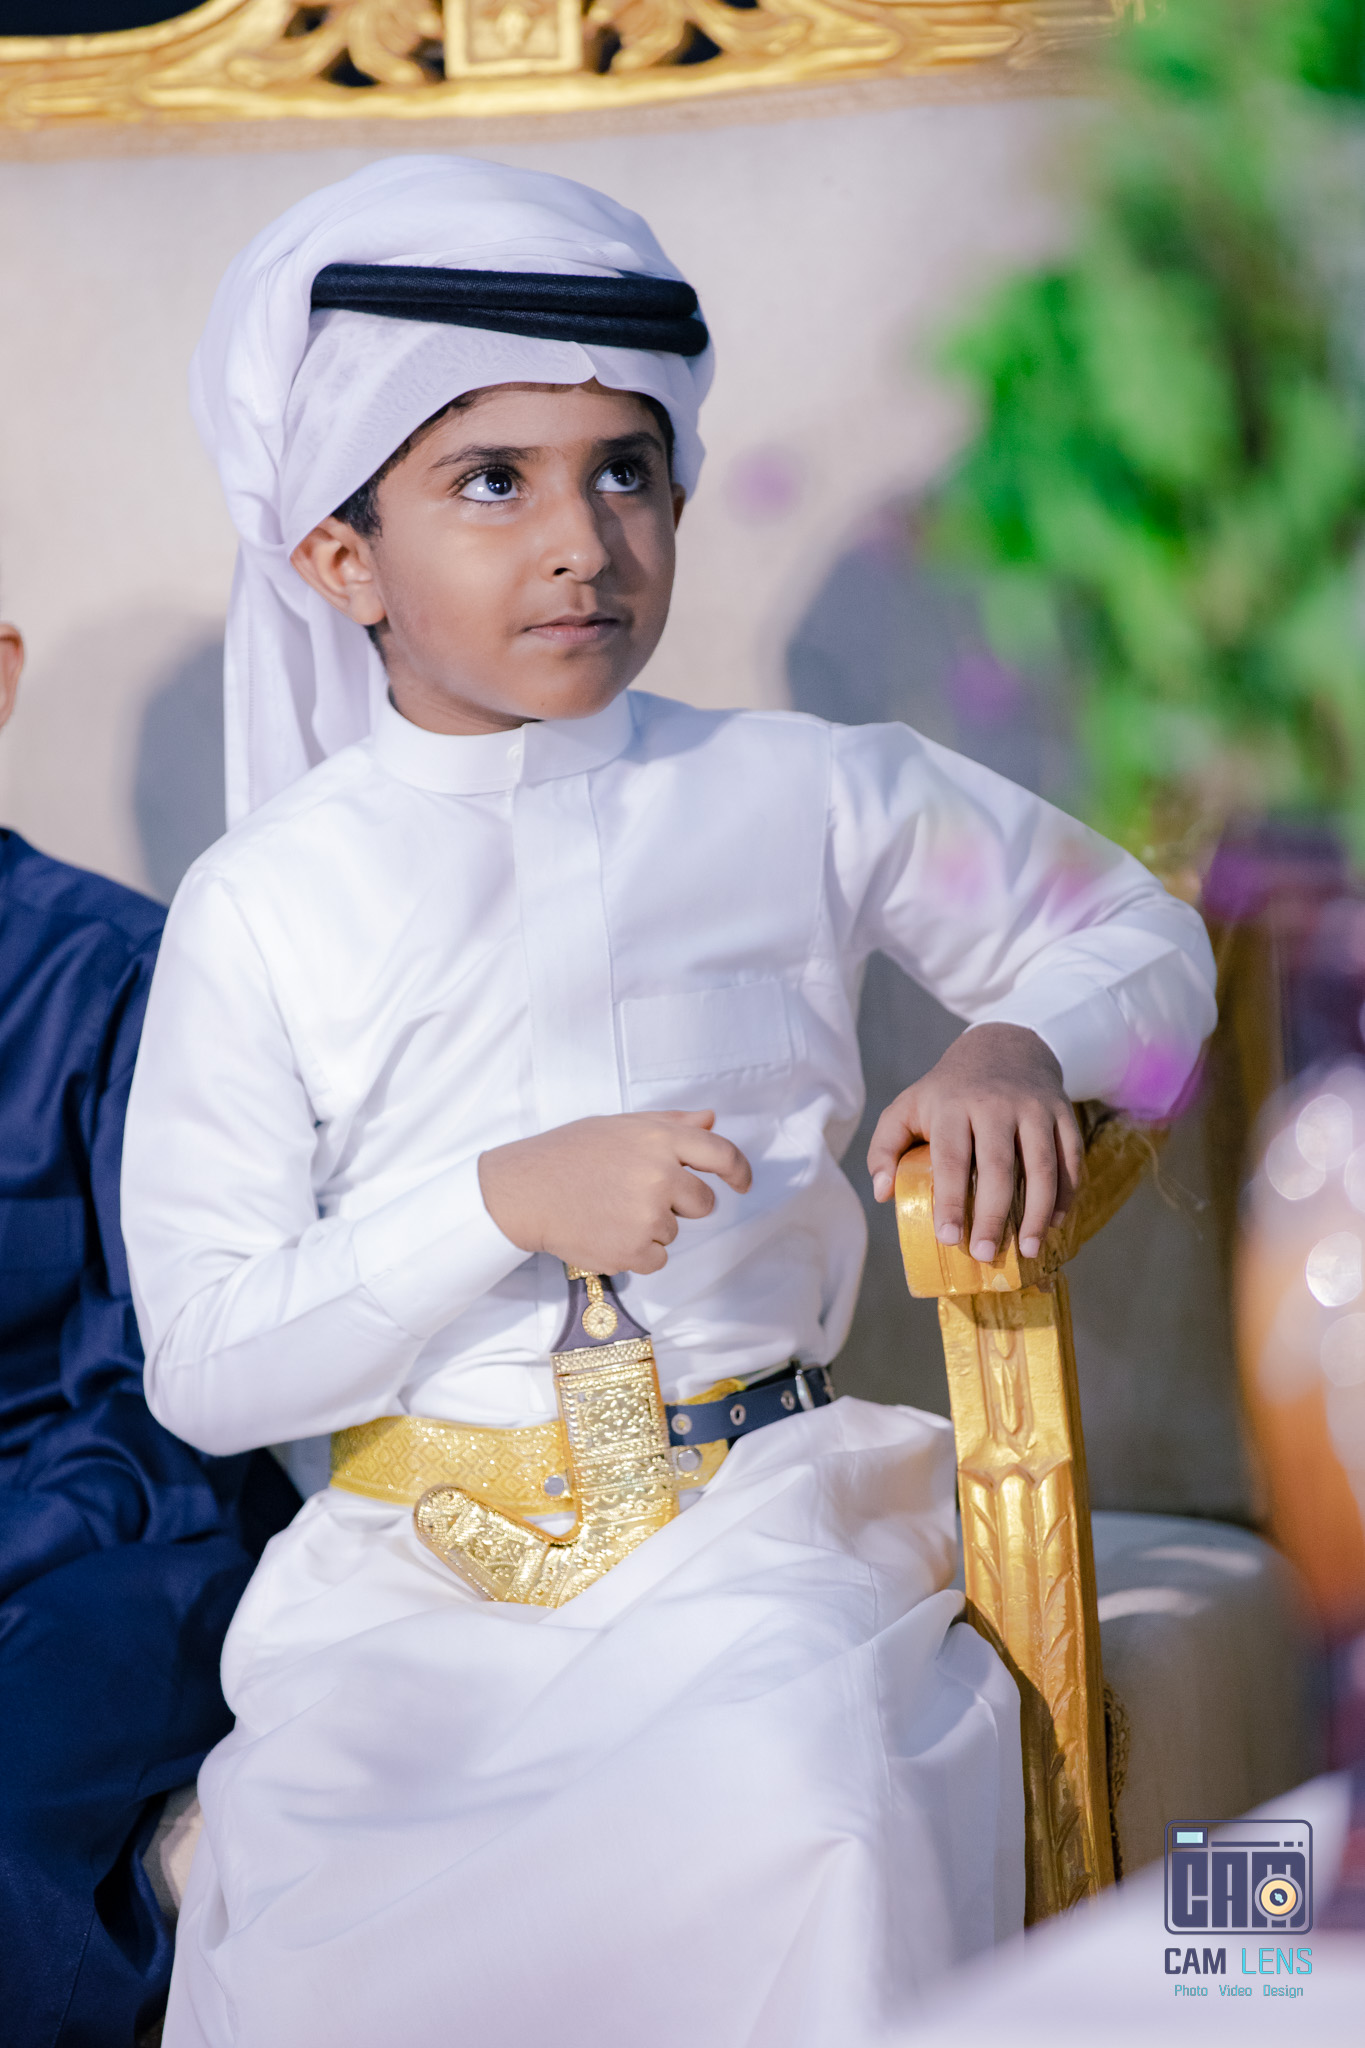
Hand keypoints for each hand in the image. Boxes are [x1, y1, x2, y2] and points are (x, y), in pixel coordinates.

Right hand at [479, 1110, 751, 1276]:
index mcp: (660, 1140)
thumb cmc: (570, 1153)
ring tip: (611, 1210)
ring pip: (675, 1232)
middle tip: (639, 1195)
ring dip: (651, 1227)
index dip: (738, 1171)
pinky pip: (657, 1259)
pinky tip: (607, 1231)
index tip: (741, 1183)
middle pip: (703, 1203)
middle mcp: (660, 1176)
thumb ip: (670, 1123)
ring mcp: (648, 1216)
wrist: (526, 1190)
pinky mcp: (633, 1251)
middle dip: (682, 1204)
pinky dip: (637, 1252)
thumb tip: (710, 1120)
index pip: (721, 1154)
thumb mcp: (620, 1125)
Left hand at [866, 1024, 1081, 1261]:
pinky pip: (1070, 1158)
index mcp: (952, 1105)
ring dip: (1036, 1213)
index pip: (951, 1159)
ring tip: (1027, 1250)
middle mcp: (995, 1105)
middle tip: (984, 1254)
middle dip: (992, 1215)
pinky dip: (1065, 1194)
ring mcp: (1034, 1108)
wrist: (1003, 1044)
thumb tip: (882, 1194)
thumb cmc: (948, 1090)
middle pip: (998, 1167)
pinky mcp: (1062, 1113)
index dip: (949, 1201)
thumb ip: (885, 1146)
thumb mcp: (907, 1106)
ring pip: (1041, 1166)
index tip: (947, 1238)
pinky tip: (1052, 1223)